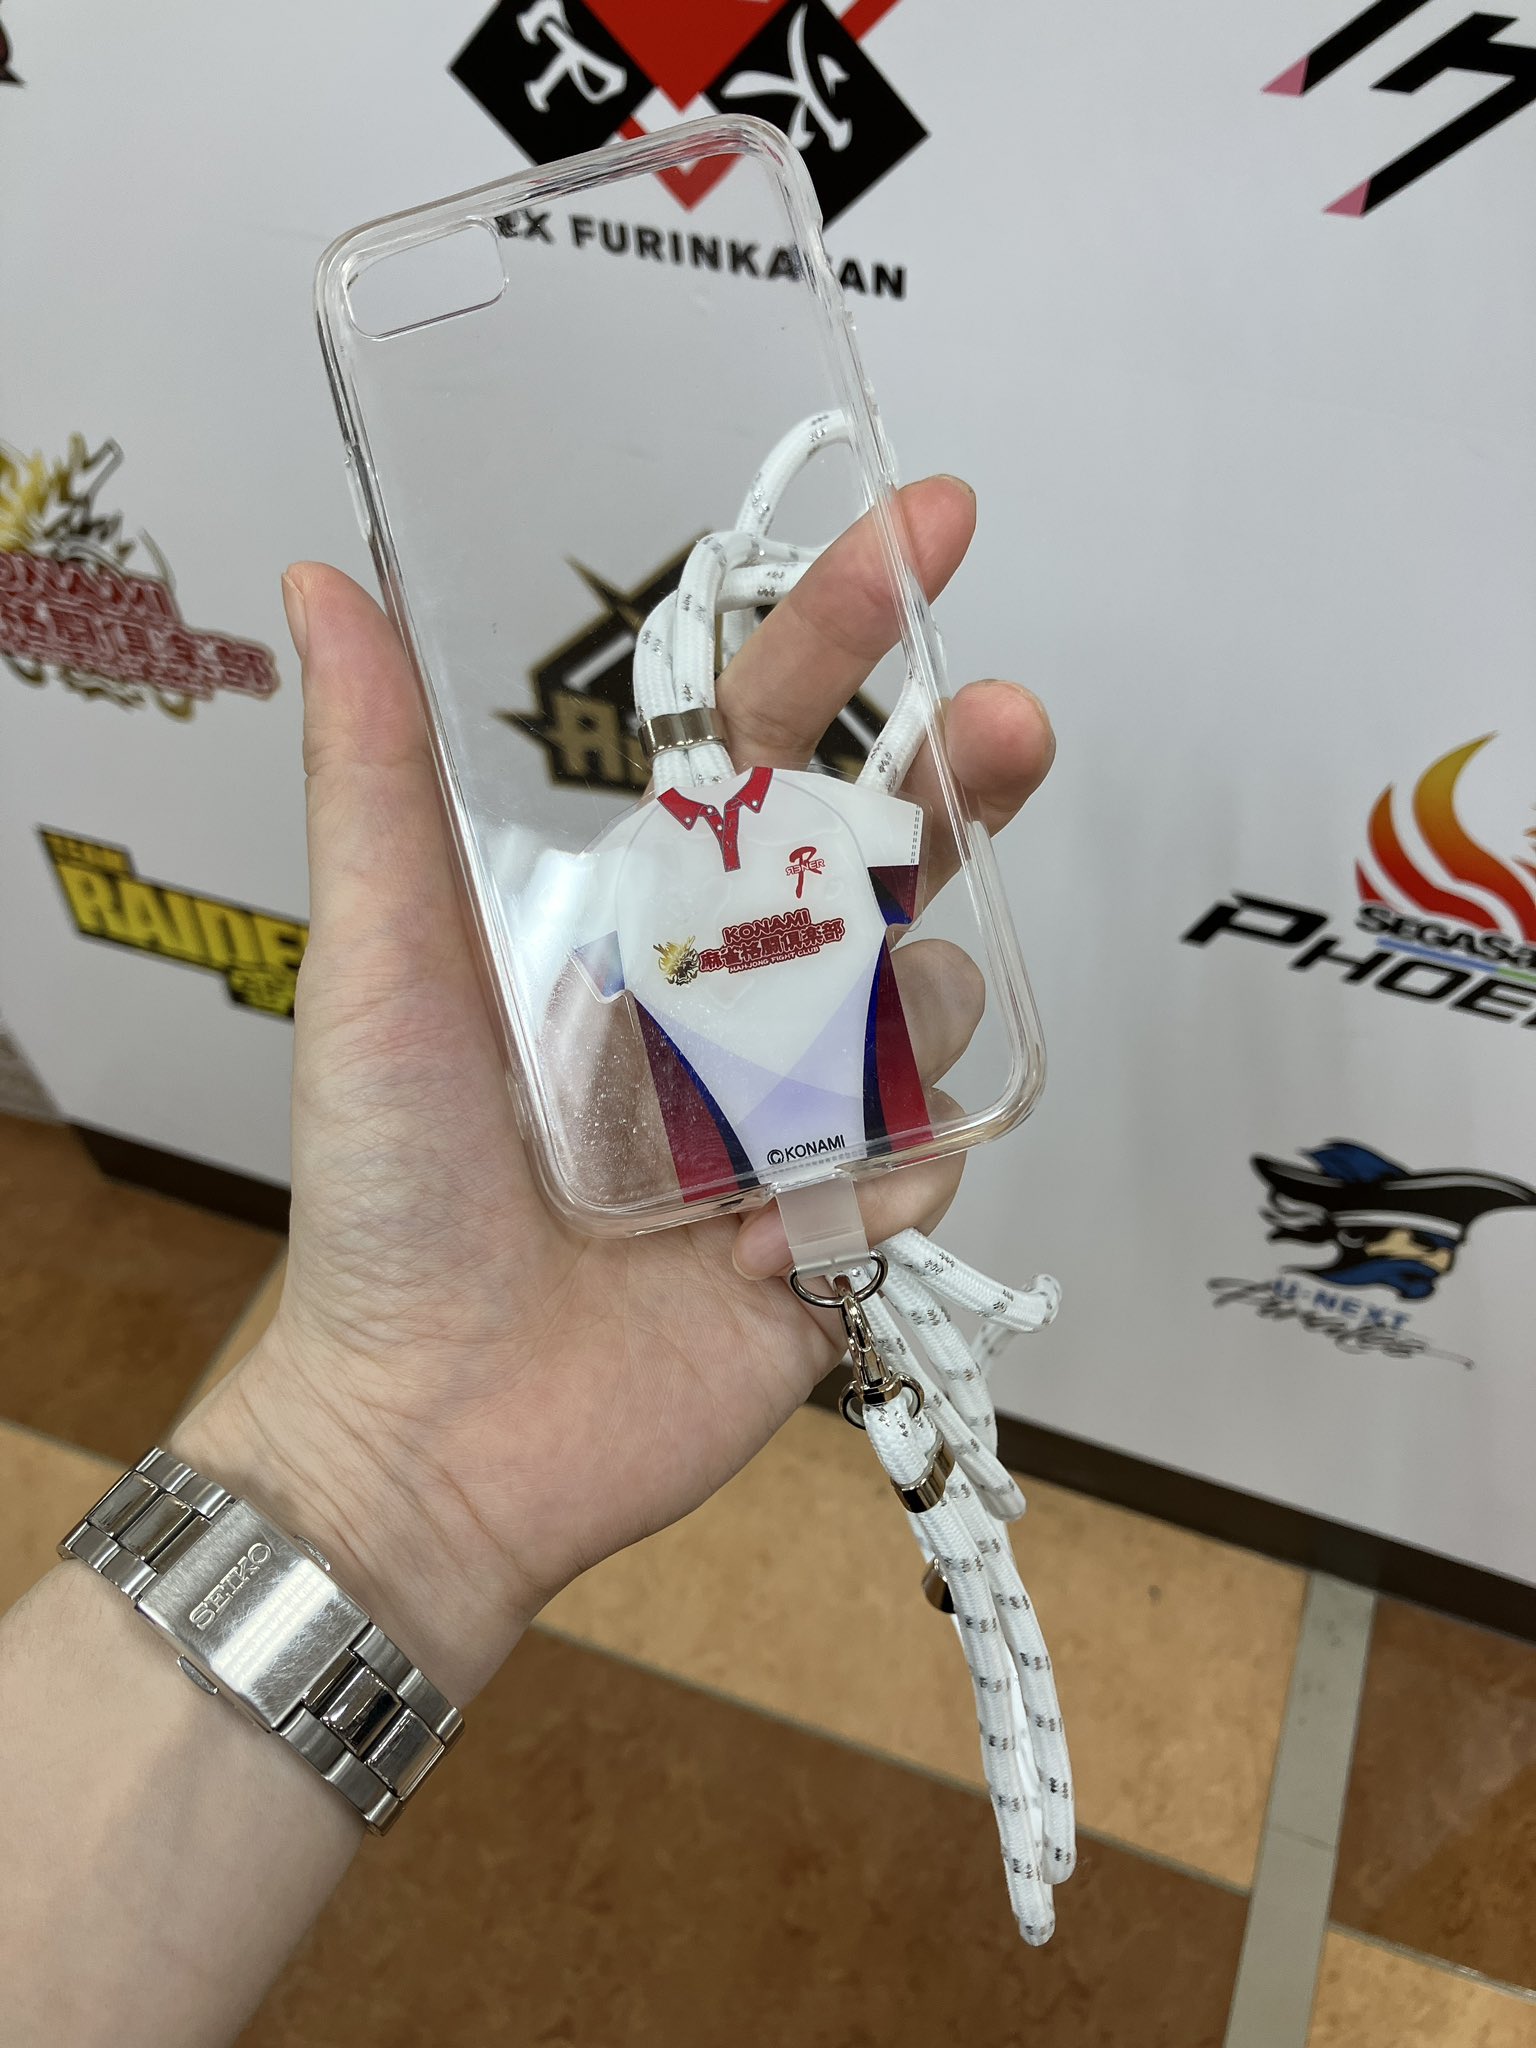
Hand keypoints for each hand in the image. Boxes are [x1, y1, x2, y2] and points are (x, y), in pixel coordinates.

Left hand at [179, 478, 1053, 1703]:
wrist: (434, 1431)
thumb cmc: (391, 1190)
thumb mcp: (378, 964)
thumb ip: (374, 778)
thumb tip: (320, 580)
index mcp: (640, 913)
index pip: (764, 740)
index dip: (847, 626)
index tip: (936, 523)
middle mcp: (734, 993)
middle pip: (891, 851)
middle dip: (965, 775)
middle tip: (1012, 722)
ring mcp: (799, 1109)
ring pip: (930, 1008)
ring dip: (901, 1025)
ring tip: (790, 1107)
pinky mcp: (842, 1224)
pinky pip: (928, 1161)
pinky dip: (877, 1181)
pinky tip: (768, 1240)